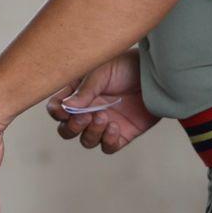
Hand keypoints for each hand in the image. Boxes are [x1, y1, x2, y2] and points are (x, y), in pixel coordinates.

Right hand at [45, 49, 160, 153]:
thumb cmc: (125, 65)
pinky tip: (115, 126)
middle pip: (67, 130)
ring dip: (91, 133)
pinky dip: (107, 140)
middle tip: (85, 117)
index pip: (57, 109)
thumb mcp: (102, 72)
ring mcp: (104, 124)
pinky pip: (108, 147)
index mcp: (77, 93)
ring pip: (87, 141)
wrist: (154, 73)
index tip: (65, 110)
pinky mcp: (122, 134)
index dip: (57, 113)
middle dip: (73, 128)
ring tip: (103, 117)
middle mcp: (88, 111)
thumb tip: (66, 107)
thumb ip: (85, 90)